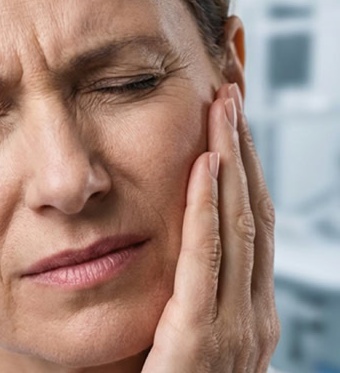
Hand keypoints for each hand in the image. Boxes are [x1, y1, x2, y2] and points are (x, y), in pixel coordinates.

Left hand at [142, 83, 280, 372]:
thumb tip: (189, 241)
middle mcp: (251, 314)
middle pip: (249, 212)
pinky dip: (207, 208)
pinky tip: (205, 164)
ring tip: (222, 110)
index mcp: (247, 310)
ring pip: (236, 225)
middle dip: (242, 149)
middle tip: (231, 97)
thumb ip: (194, 293)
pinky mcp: (198, 342)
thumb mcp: (187, 336)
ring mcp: (234, 329)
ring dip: (230, 162)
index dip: (243, 167)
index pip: (247, 221)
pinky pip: (205, 260)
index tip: (229, 122)